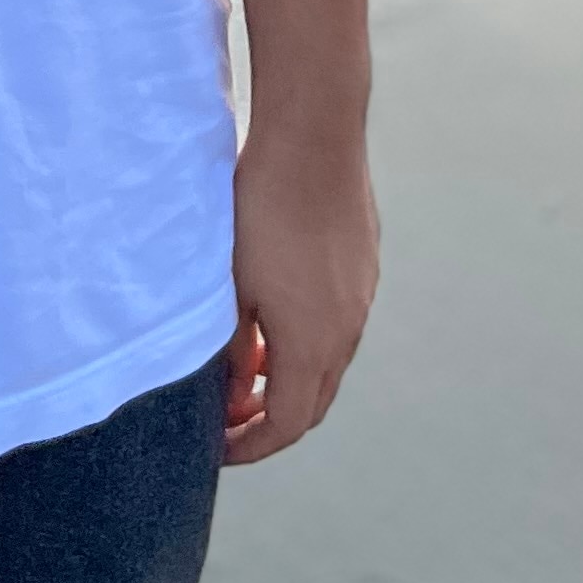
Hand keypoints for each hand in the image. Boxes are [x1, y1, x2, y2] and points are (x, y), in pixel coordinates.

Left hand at [222, 124, 378, 462]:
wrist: (313, 135)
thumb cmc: (261, 208)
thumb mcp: (232, 285)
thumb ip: (233, 348)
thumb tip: (236, 392)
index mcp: (312, 345)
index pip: (287, 425)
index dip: (250, 445)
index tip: (218, 447)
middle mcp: (346, 331)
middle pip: (312, 401)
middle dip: (270, 419)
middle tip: (229, 417)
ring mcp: (361, 297)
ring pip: (326, 361)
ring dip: (289, 377)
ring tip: (246, 366)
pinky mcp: (364, 266)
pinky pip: (337, 324)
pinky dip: (305, 340)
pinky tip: (274, 313)